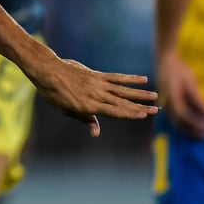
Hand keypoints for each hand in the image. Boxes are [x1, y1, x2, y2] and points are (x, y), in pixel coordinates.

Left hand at [29, 57, 158, 136]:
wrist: (47, 71)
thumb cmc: (54, 94)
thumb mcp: (66, 111)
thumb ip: (85, 119)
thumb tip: (96, 132)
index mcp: (88, 106)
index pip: (113, 112)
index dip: (129, 113)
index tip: (143, 115)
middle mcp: (95, 95)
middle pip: (122, 102)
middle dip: (140, 106)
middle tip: (156, 110)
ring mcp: (97, 84)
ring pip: (122, 90)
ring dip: (139, 93)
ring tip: (154, 96)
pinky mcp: (96, 75)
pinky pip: (116, 77)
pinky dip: (130, 78)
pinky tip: (143, 79)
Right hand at [157, 50, 203, 138]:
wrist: (165, 60)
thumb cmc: (178, 69)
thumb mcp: (190, 83)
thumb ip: (197, 98)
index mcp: (173, 98)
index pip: (183, 116)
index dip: (194, 124)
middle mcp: (167, 102)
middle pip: (177, 121)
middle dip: (191, 130)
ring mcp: (165, 101)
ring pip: (175, 119)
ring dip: (186, 127)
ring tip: (198, 131)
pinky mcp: (167, 99)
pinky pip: (174, 114)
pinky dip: (182, 121)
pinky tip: (190, 122)